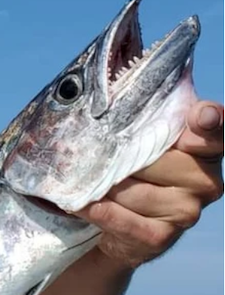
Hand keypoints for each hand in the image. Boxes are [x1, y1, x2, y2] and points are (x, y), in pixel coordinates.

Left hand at [78, 100, 223, 268]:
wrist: (112, 222)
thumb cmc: (127, 164)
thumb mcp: (136, 133)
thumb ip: (143, 106)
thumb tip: (128, 57)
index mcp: (202, 147)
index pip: (212, 130)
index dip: (208, 122)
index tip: (201, 115)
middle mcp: (205, 180)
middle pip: (158, 160)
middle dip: (122, 158)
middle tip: (100, 156)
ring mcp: (187, 211)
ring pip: (135, 192)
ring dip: (104, 185)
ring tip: (88, 180)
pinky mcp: (161, 238)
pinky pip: (125, 221)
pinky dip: (100, 211)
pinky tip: (83, 203)